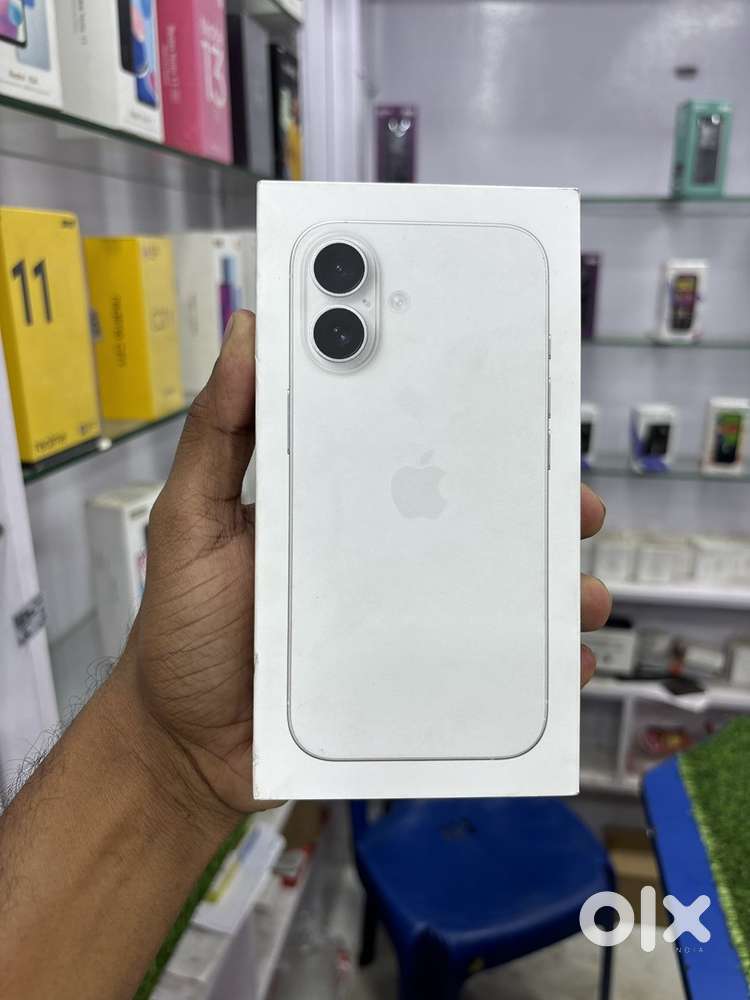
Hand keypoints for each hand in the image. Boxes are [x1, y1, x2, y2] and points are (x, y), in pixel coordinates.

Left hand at [120, 309, 608, 823]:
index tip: (514, 398)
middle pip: (474, 521)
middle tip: (573, 505)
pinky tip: (562, 665)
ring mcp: (404, 623)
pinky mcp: (411, 685)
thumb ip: (216, 435)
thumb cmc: (184, 630)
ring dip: (552, 588)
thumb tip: (251, 332)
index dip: (464, 425)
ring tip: (579, 595)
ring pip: (496, 594)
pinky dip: (535, 668)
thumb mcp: (190, 522)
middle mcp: (383, 559)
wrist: (186, 749)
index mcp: (338, 506)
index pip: (412, 452)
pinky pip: (487, 671)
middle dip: (537, 507)